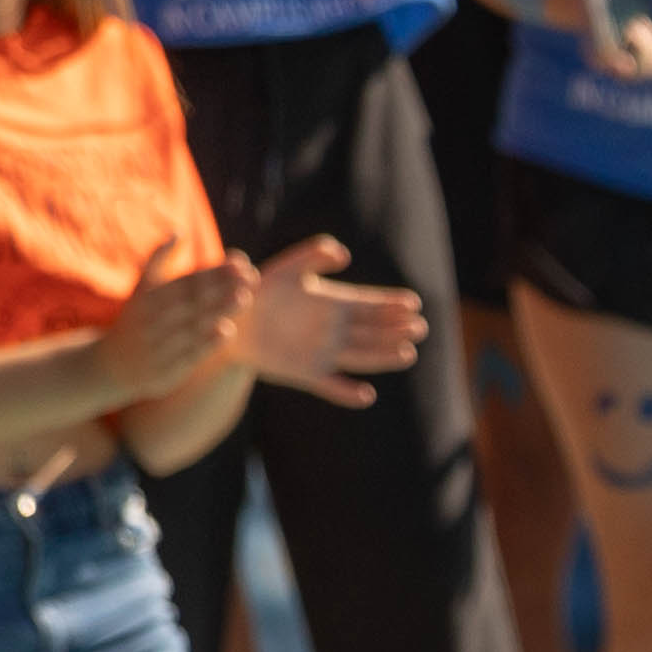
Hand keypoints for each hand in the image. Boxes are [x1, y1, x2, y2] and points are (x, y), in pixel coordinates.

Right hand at [94, 257, 252, 404]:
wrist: (109, 366)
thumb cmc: (136, 321)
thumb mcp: (141, 289)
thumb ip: (159, 260)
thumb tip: (178, 231)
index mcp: (150, 298)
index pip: (187, 281)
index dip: (214, 272)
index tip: (240, 263)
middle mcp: (153, 319)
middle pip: (192, 301)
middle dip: (221, 288)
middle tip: (251, 278)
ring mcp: (158, 345)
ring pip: (192, 326)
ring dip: (219, 311)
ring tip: (244, 298)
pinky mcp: (164, 368)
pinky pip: (187, 354)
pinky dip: (207, 343)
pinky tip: (228, 331)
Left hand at [230, 236, 428, 403]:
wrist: (232, 325)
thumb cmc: (259, 292)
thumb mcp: (285, 268)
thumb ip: (312, 256)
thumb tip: (343, 254)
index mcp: (335, 303)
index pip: (371, 304)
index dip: (392, 304)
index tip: (413, 303)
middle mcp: (336, 330)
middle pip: (374, 331)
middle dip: (397, 330)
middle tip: (419, 328)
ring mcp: (324, 353)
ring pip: (362, 357)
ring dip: (384, 356)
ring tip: (407, 354)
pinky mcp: (307, 374)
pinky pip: (331, 386)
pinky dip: (347, 394)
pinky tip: (365, 396)